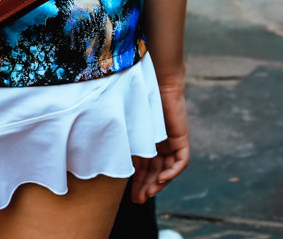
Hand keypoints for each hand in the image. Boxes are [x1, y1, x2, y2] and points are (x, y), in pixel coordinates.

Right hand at [131, 81, 189, 203]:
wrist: (154, 82)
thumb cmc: (136, 100)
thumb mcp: (127, 127)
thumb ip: (122, 143)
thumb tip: (101, 158)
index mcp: (147, 143)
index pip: (144, 169)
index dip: (139, 183)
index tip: (132, 197)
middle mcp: (160, 145)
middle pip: (156, 173)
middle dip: (147, 188)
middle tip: (138, 200)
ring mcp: (171, 143)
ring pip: (167, 170)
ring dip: (158, 184)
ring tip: (147, 194)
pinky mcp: (181, 139)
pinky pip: (180, 161)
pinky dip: (172, 172)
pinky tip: (161, 179)